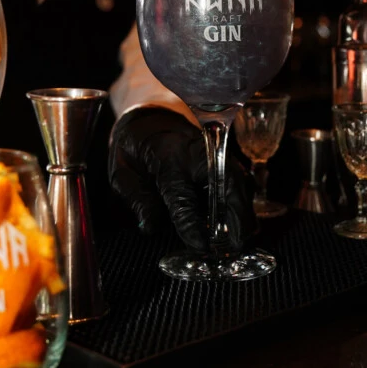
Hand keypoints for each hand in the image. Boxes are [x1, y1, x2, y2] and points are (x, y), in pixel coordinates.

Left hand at [108, 106, 256, 252]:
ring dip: (243, 215)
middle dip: (234, 219)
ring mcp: (215, 154)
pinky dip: (244, 207)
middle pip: (225, 186)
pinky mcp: (226, 160)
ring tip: (238, 243)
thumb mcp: (123, 172)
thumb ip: (137, 199)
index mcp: (167, 156)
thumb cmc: (136, 146)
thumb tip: (150, 227)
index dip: (191, 222)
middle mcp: (197, 153)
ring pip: (240, 184)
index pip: (181, 194)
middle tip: (233, 249)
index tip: (200, 245)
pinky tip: (239, 228)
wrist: (152, 118)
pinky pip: (242, 184)